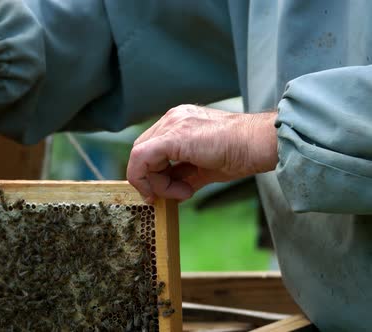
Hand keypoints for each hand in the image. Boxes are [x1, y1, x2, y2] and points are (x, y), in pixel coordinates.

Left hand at [127, 104, 277, 202]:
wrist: (259, 145)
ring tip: (185, 192)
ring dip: (157, 183)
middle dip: (152, 180)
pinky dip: (150, 180)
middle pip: (141, 152)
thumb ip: (183, 177)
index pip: (150, 149)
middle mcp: (172, 118)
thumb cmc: (241, 154)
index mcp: (179, 122)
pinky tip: (178, 191)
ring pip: (139, 156)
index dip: (152, 174)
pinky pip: (142, 158)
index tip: (165, 193)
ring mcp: (172, 123)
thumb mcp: (205, 169)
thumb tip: (171, 193)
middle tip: (176, 195)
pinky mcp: (173, 136)